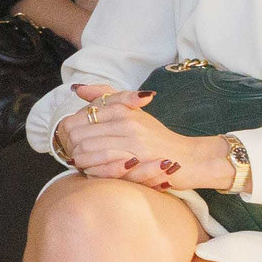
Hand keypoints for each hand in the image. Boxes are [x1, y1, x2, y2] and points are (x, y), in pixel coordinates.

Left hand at [50, 82, 225, 189]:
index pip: (80, 117)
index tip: (72, 142)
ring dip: (80, 161)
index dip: (70, 132)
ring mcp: (132, 140)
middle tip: (74, 156)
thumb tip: (76, 88)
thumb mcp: (133, 113)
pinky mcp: (139, 159)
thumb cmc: (158, 138)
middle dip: (71, 147)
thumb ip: (105, 98)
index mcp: (122, 108)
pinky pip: (103, 166)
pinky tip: (94, 173)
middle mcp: (126, 121)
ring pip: (87, 150)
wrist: (191, 158)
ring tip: (83, 166)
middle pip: (78, 134)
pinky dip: (93, 171)